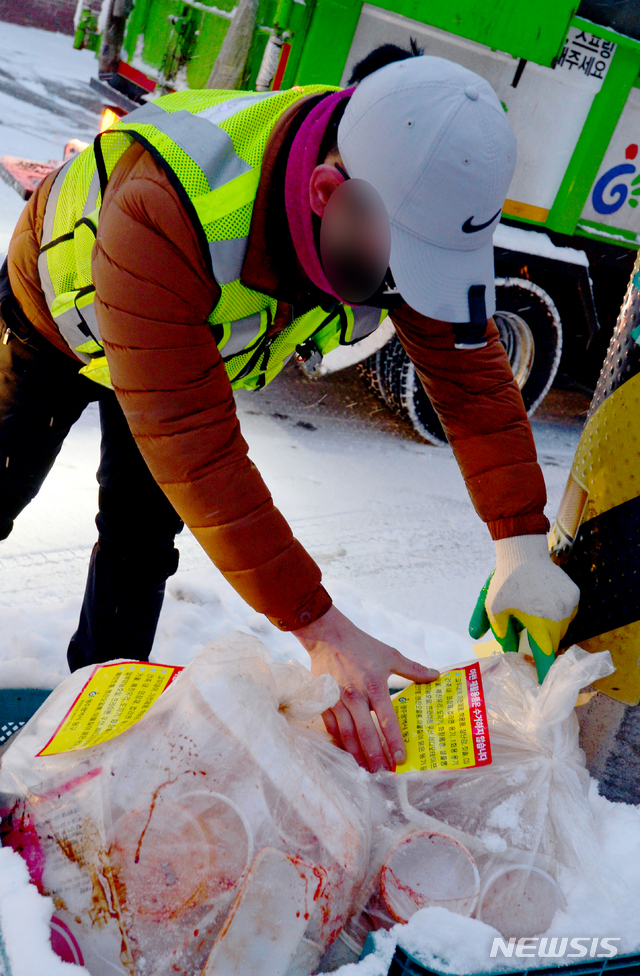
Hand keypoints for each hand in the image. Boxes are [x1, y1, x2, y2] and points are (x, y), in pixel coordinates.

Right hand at [294, 604, 438, 771]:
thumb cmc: (361, 646)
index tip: (401, 759)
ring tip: (366, 770)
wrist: (328, 637)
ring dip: (357, 755)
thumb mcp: (390, 655)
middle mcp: (355, 697)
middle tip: (383, 774)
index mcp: (375, 686)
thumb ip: (413, 669)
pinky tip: (347, 754)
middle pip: (365, 734)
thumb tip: (436, 676)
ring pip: (347, 735)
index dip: (394, 741)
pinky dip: (340, 743)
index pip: (387, 720)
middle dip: (375, 756)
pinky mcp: (324, 702)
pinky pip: (332, 728)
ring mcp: (337, 701)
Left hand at [469, 534, 579, 682]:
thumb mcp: (494, 610)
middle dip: (541, 644)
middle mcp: (559, 616)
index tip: (542, 686)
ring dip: (549, 629)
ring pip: (562, 628)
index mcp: (539, 622)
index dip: (543, 671)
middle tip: (528, 640)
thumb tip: (507, 654)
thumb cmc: (505, 581)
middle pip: (552, 642)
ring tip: (533, 613)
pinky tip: (543, 603)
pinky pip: (567, 613)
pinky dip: (557, 615)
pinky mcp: (575, 594)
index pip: (544, 655)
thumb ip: (501, 635)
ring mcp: (570, 604)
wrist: (522, 551)